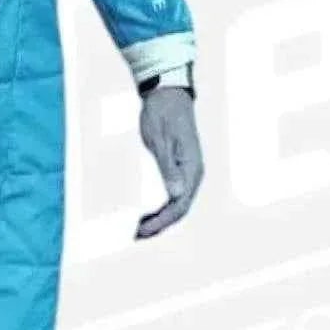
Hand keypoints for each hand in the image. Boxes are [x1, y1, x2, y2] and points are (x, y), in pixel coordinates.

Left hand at [136, 87, 202, 238]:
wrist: (167, 93)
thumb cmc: (162, 114)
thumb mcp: (160, 140)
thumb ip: (168, 168)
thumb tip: (177, 195)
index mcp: (192, 168)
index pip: (180, 205)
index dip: (162, 222)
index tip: (143, 230)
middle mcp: (193, 173)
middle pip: (179, 209)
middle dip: (159, 225)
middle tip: (136, 235)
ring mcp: (187, 171)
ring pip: (176, 203)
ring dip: (160, 218)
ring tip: (138, 229)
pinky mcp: (179, 167)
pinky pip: (173, 193)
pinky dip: (160, 205)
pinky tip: (146, 212)